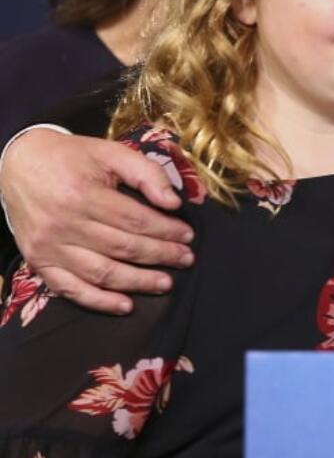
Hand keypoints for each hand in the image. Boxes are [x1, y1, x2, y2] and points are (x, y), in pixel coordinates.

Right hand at [1, 129, 194, 313]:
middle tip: (186, 259)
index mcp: (83, 194)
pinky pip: (70, 290)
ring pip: (101, 272)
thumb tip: (173, 202)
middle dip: (160, 256)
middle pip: (122, 247)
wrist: (20, 165)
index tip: (188, 235)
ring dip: (138, 282)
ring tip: (166, 283)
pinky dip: (99, 301)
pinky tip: (126, 305)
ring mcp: (49, 247)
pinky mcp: (38, 262)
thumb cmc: (73, 158)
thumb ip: (146, 173)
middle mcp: (64, 224)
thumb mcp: (111, 152)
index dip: (166, 230)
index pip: (135, 220)